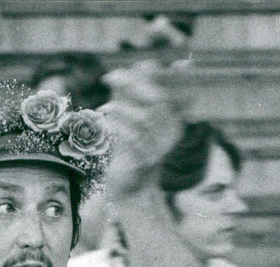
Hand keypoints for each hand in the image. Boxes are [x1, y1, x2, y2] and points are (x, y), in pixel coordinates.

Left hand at [100, 62, 181, 198]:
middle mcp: (170, 135)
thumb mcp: (135, 119)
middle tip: (111, 78)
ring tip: (105, 108)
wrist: (129, 189)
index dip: (155, 73)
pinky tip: (105, 121)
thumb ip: (137, 94)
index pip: (168, 90)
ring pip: (143, 118)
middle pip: (157, 100)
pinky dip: (116, 125)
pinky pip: (131, 137)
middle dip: (134, 84)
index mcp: (174, 122)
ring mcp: (159, 149)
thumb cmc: (131, 151)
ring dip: (121, 108)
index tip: (136, 63)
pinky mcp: (143, 161)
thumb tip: (143, 63)